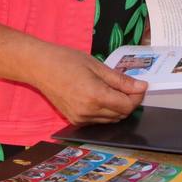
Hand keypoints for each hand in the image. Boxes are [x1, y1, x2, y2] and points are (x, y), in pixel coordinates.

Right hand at [31, 43, 146, 125]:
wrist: (40, 67)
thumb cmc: (67, 61)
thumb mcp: (97, 66)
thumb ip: (120, 80)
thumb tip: (141, 87)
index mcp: (95, 97)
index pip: (127, 106)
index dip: (137, 96)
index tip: (140, 85)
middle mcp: (88, 112)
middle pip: (121, 114)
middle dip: (129, 101)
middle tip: (129, 85)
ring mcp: (80, 119)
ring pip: (111, 119)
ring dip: (118, 107)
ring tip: (113, 88)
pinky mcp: (75, 120)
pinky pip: (98, 120)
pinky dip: (105, 111)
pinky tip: (100, 96)